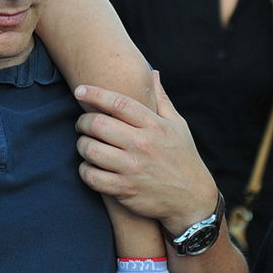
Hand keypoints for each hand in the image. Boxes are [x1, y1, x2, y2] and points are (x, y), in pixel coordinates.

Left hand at [73, 72, 219, 236]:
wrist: (193, 200)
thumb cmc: (183, 158)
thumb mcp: (178, 126)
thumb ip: (161, 99)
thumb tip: (152, 72)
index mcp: (154, 125)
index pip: (118, 103)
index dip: (94, 94)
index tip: (79, 90)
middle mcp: (142, 145)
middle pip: (98, 124)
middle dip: (83, 122)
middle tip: (82, 124)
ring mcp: (132, 168)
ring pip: (90, 150)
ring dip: (82, 145)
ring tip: (86, 144)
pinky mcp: (125, 190)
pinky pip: (92, 176)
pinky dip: (85, 170)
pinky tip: (89, 167)